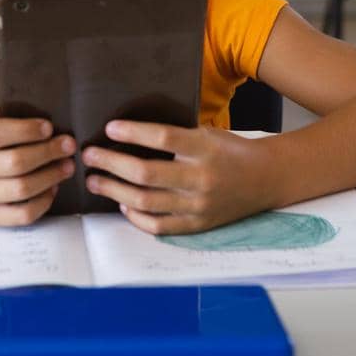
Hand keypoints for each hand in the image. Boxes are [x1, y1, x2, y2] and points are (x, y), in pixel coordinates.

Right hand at [0, 117, 75, 225]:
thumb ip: (8, 127)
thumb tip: (52, 132)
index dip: (27, 130)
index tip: (49, 127)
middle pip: (15, 162)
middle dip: (48, 152)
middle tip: (68, 145)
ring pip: (22, 189)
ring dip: (51, 176)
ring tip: (67, 166)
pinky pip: (22, 214)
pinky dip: (44, 201)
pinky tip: (53, 188)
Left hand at [82, 122, 267, 234]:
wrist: (265, 178)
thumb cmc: (229, 150)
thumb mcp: (207, 133)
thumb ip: (174, 136)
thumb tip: (127, 133)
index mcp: (205, 149)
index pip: (164, 138)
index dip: (134, 133)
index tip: (109, 129)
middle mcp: (202, 178)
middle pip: (147, 173)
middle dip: (111, 163)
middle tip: (89, 155)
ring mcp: (199, 205)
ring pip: (146, 202)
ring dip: (114, 190)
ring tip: (94, 180)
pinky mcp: (198, 225)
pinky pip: (159, 226)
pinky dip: (135, 216)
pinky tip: (121, 203)